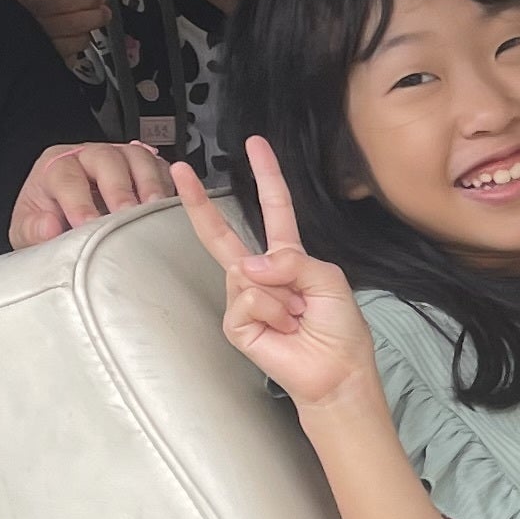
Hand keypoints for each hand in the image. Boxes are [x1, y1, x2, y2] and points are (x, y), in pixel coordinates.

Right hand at [12, 0, 125, 56]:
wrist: (45, 32)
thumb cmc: (56, 3)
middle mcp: (23, 11)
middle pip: (54, 3)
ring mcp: (33, 35)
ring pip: (67, 26)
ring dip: (92, 18)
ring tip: (101, 13)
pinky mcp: (47, 55)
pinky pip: (71, 47)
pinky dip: (83, 38)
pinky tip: (84, 32)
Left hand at [13, 140, 173, 246]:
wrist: (68, 224)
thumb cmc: (49, 223)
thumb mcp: (28, 231)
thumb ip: (32, 230)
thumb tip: (48, 227)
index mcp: (55, 167)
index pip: (66, 175)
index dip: (77, 200)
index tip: (87, 224)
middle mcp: (88, 157)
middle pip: (105, 158)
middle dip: (118, 189)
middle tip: (126, 216)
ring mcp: (119, 159)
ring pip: (137, 157)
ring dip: (148, 183)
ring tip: (153, 210)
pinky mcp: (145, 170)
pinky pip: (161, 168)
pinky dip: (168, 185)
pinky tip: (168, 206)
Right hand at [172, 137, 377, 413]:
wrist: (336, 374)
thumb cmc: (340, 330)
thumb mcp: (329, 280)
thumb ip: (293, 260)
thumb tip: (248, 265)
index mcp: (287, 258)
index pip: (273, 209)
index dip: (266, 177)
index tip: (255, 145)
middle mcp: (261, 274)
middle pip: (222, 234)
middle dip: (199, 202)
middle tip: (179, 170)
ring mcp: (244, 298)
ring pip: (248, 274)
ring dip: (282, 295)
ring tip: (296, 316)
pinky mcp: (236, 324)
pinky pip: (247, 300)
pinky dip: (271, 313)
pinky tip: (283, 329)